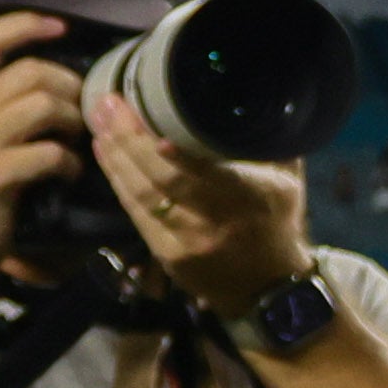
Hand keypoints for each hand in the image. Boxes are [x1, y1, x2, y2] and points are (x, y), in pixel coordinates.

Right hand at [0, 10, 93, 289]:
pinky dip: (71, 163)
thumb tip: (50, 70)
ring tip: (76, 139)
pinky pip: (50, 153)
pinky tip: (69, 173)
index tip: (60, 26)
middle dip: (70, 86)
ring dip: (73, 121)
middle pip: (32, 72)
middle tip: (81, 108)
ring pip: (44, 105)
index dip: (23, 24)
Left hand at [89, 84, 304, 314]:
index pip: (208, 178)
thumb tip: (257, 98)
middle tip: (108, 105)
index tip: (152, 129)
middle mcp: (214, 223)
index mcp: (249, 200)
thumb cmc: (277, 223)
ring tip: (99, 122)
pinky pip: (134, 212)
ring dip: (115, 156)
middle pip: (162, 182)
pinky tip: (104, 153)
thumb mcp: (288, 182)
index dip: (177, 157)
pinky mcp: (165, 253)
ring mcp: (185, 242)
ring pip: (141, 196)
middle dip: (129, 140)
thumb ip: (270, 142)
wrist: (268, 289)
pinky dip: (116, 180)